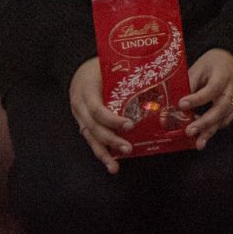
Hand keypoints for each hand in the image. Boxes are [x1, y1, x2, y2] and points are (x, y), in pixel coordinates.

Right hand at [69, 56, 135, 174]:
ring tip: (115, 167)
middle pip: (93, 127)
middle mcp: (80, 106)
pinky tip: (112, 165)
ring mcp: (80, 117)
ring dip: (104, 153)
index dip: (112, 119)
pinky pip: (91, 140)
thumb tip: (155, 74)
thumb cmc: (98, 66)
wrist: (77, 70)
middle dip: (111, 140)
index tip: (130, 125)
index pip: (97, 109)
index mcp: (86, 90)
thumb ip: (124, 73)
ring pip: (90, 138)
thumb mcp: (106, 65)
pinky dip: (102, 153)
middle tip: (128, 149)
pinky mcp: (84, 125)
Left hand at [181, 48, 232, 148]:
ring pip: (224, 118)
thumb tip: (175, 102)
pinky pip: (225, 121)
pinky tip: (203, 136)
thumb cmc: (212, 63)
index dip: (196, 99)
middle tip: (189, 131)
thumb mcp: (199, 67)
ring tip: (198, 143)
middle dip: (204, 122)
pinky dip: (214, 129)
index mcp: (222, 75)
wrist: (230, 61)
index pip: (211, 89)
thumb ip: (190, 83)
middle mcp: (232, 89)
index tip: (181, 105)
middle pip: (220, 108)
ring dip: (210, 131)